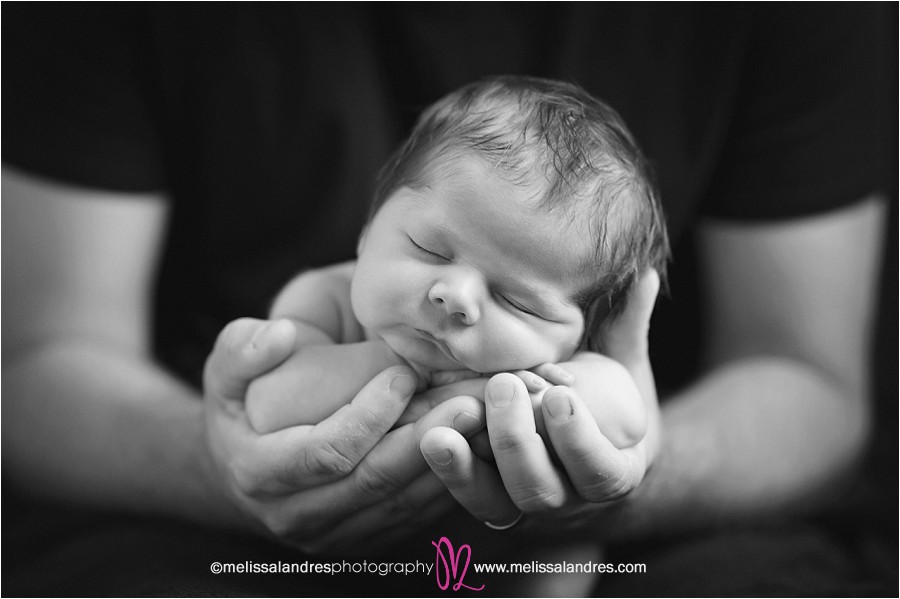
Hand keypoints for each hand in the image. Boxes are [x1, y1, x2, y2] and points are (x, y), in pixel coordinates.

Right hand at [201, 318, 485, 553]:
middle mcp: (295, 516)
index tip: (404, 374)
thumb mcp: (225, 372)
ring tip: (484, 422)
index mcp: (260, 474)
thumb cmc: (238, 410)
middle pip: (375, 483)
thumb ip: (242, 349)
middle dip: (427, 441)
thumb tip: (279, 334)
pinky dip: (446, 485)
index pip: (327, 451)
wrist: (239, 472)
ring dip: (447, 465)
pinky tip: (474, 450)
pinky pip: (412, 519)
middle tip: (470, 401)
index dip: (369, 415)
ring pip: (401, 505)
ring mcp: (331, 536)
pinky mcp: (361, 542)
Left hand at [419, 269, 660, 535]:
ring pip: (497, 503)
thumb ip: (628, 328)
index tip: (561, 395)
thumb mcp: (623, 369)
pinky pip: (468, 496)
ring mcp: (524, 504)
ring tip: (445, 424)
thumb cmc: (608, 401)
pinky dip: (450, 471)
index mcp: (613, 472)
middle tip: (502, 386)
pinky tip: (430, 436)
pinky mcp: (489, 500)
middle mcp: (569, 499)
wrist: (584, 448)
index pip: (601, 472)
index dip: (579, 440)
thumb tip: (645, 276)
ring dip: (470, 464)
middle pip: (540, 490)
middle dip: (517, 440)